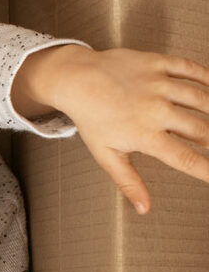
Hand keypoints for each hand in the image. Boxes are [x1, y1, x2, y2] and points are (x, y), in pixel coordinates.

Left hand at [13, 45, 208, 212]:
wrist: (75, 79)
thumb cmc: (91, 119)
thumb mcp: (105, 155)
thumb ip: (128, 181)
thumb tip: (144, 208)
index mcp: (145, 135)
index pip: (185, 158)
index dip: (207, 169)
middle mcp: (155, 110)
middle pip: (199, 129)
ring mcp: (158, 84)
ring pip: (200, 98)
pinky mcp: (157, 63)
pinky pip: (189, 68)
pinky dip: (205, 77)